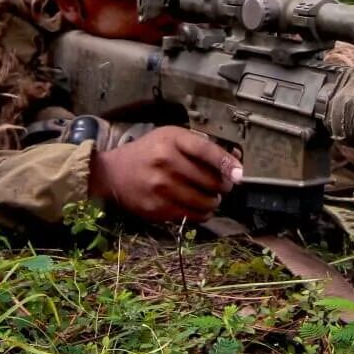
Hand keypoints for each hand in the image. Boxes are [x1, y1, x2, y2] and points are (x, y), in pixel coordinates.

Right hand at [88, 127, 242, 223]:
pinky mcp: (157, 209)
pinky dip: (202, 214)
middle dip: (223, 186)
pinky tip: (199, 207)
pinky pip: (192, 216)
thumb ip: (199, 145)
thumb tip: (234, 161)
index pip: (206, 151)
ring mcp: (161, 187)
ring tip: (210, 197)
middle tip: (222, 185)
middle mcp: (166, 162)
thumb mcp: (170, 137)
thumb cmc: (148, 152)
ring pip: (204, 202)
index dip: (226, 162)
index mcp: (171, 140)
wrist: (113, 174)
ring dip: (213, 202)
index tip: (240, 173)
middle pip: (211, 180)